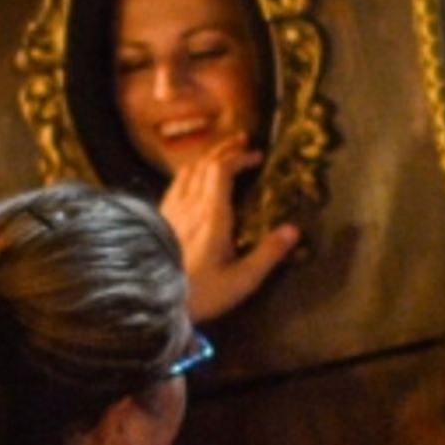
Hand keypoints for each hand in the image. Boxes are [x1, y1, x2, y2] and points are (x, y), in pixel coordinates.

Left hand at [161, 137, 299, 321]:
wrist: (149, 302)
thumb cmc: (200, 293)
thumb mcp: (241, 281)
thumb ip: (268, 255)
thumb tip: (294, 230)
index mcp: (211, 215)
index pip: (221, 170)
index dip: (239, 157)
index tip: (257, 156)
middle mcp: (189, 205)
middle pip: (204, 164)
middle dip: (224, 149)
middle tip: (242, 142)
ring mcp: (171, 210)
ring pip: (187, 171)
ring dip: (206, 158)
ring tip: (221, 155)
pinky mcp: (159, 219)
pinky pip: (174, 184)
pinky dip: (189, 173)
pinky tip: (193, 180)